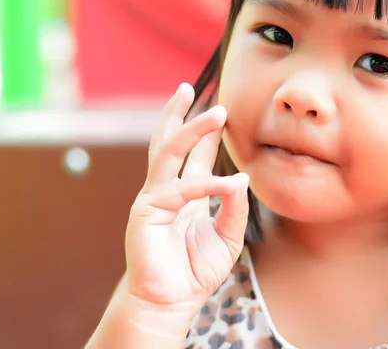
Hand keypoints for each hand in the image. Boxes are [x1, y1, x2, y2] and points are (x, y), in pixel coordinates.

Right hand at [125, 83, 249, 311]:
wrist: (171, 301)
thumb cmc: (195, 271)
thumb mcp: (226, 237)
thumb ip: (234, 208)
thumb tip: (241, 179)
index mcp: (185, 193)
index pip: (194, 154)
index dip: (206, 131)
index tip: (219, 108)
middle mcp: (167, 189)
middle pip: (169, 141)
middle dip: (180, 113)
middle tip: (191, 86)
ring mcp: (153, 197)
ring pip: (169, 152)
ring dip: (191, 129)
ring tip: (215, 111)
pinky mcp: (146, 211)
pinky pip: (181, 190)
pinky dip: (209, 185)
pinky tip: (231, 184)